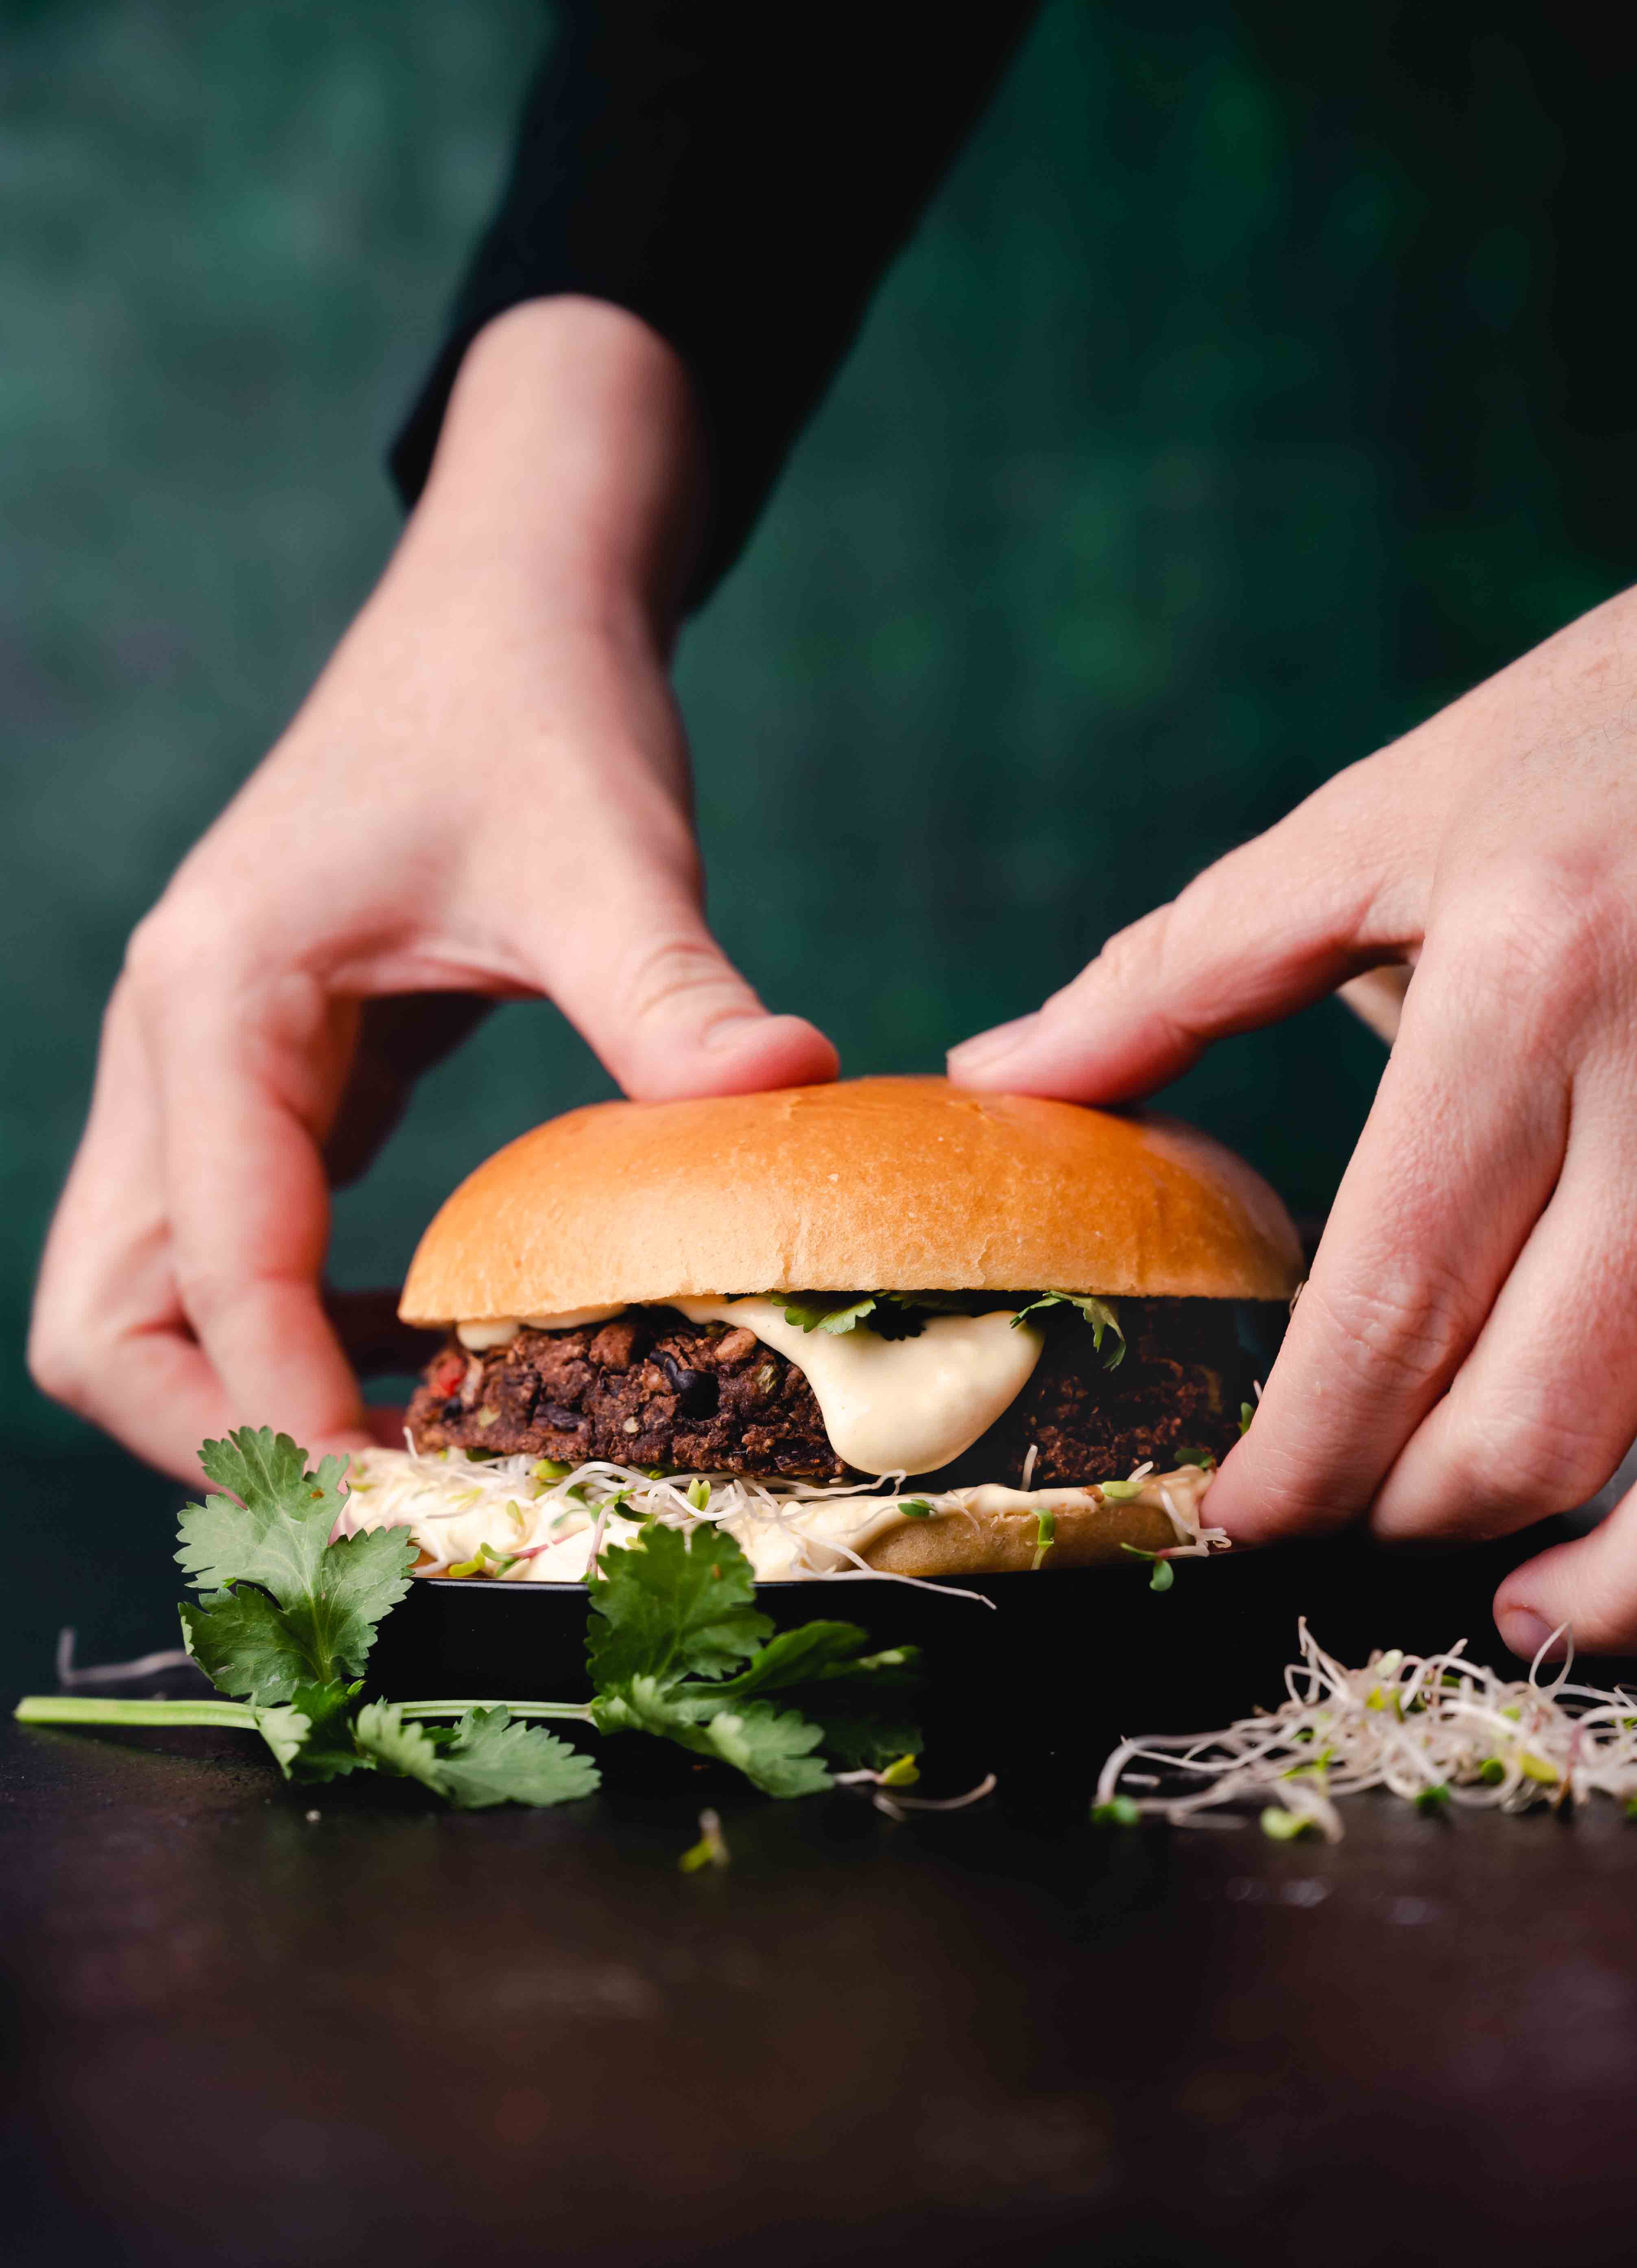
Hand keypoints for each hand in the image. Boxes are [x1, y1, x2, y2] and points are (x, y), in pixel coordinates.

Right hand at [31, 298, 835, 1484]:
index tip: (402, 1507)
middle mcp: (172, 1039)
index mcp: (219, 995)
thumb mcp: (606, 851)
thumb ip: (674, 988)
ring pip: (143, 1295)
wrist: (503, 604)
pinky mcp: (263, 1074)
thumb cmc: (538, 706)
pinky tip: (414, 1354)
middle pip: (106, 1314)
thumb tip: (792, 1091)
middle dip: (215, 1437)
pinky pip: (226, 1246)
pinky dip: (289, 1330)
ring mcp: (200, 1062)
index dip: (289, 1408)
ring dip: (244, 1396)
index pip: (210, 1261)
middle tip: (381, 1516)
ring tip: (406, 1459)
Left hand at [950, 586, 1636, 1654]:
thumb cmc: (1582, 741)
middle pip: (1540, 1405)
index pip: (1394, 1295)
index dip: (1308, 1452)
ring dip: (1575, 1555)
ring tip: (1486, 1588)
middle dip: (1416, 1509)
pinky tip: (1613, 1561)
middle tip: (1341, 1524)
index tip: (1237, 1521)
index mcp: (1531, 978)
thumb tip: (1004, 1071)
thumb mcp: (1382, 823)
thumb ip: (1185, 971)